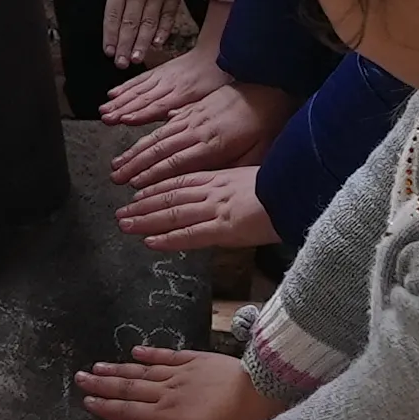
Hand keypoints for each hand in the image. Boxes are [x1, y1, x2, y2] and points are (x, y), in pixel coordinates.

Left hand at [71, 0, 191, 66]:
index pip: (113, 15)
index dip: (111, 34)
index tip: (109, 51)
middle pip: (130, 23)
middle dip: (125, 45)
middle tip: (122, 64)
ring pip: (149, 22)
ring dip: (143, 42)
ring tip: (138, 59)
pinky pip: (168, 15)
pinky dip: (164, 30)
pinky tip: (158, 43)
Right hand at [75, 344, 272, 419]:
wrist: (265, 394)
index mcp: (167, 417)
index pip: (129, 412)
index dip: (106, 407)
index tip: (86, 401)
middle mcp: (169, 393)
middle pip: (130, 388)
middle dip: (103, 384)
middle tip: (80, 379)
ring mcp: (183, 374)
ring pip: (144, 371)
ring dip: (119, 370)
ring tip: (97, 367)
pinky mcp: (199, 360)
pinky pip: (167, 356)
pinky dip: (150, 354)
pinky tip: (135, 352)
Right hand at [103, 32, 234, 126]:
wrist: (216, 53)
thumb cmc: (217, 80)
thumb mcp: (212, 98)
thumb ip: (191, 110)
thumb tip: (172, 122)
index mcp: (184, 93)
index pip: (159, 105)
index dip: (140, 113)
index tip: (124, 119)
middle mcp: (170, 84)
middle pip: (143, 98)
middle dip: (122, 108)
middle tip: (106, 118)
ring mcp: (163, 76)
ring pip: (138, 88)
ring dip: (119, 100)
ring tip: (104, 109)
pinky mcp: (159, 70)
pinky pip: (140, 79)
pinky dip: (125, 86)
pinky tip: (113, 93)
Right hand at [111, 79, 290, 187]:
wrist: (270, 84)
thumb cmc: (268, 123)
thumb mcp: (260, 151)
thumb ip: (234, 168)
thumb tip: (211, 183)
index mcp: (214, 143)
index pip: (177, 162)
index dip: (153, 174)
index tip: (134, 184)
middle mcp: (198, 128)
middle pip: (160, 147)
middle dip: (134, 163)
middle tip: (114, 176)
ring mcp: (193, 115)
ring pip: (158, 132)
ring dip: (135, 147)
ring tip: (117, 160)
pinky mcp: (193, 106)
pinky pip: (164, 116)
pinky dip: (144, 122)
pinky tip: (131, 126)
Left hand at [115, 166, 279, 251]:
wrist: (296, 192)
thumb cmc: (282, 186)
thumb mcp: (253, 177)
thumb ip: (234, 184)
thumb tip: (226, 192)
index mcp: (220, 178)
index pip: (180, 182)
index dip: (156, 189)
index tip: (138, 194)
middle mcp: (212, 192)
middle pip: (169, 197)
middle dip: (143, 206)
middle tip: (121, 212)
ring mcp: (215, 209)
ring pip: (172, 214)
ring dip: (146, 220)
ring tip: (125, 225)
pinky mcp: (223, 228)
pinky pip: (189, 235)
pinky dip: (167, 239)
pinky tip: (150, 242)